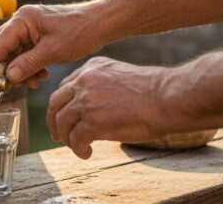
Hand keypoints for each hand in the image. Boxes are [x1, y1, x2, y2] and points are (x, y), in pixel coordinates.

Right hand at [0, 4, 105, 86]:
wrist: (100, 24)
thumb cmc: (79, 32)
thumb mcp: (53, 51)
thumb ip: (28, 64)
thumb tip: (9, 76)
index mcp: (23, 20)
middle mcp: (22, 22)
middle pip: (3, 48)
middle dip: (9, 67)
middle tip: (18, 83)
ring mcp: (29, 29)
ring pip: (14, 53)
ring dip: (21, 69)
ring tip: (35, 81)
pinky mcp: (37, 36)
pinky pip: (25, 53)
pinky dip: (30, 65)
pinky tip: (41, 75)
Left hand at [47, 57, 166, 158]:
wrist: (168, 98)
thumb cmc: (154, 91)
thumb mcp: (120, 77)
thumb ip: (103, 86)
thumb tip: (97, 106)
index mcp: (91, 68)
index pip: (65, 87)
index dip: (62, 104)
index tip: (64, 115)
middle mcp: (84, 82)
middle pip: (56, 103)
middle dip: (54, 120)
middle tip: (58, 135)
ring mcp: (86, 101)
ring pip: (62, 122)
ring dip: (66, 137)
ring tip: (75, 147)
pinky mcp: (93, 122)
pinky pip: (76, 138)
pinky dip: (78, 149)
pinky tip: (86, 153)